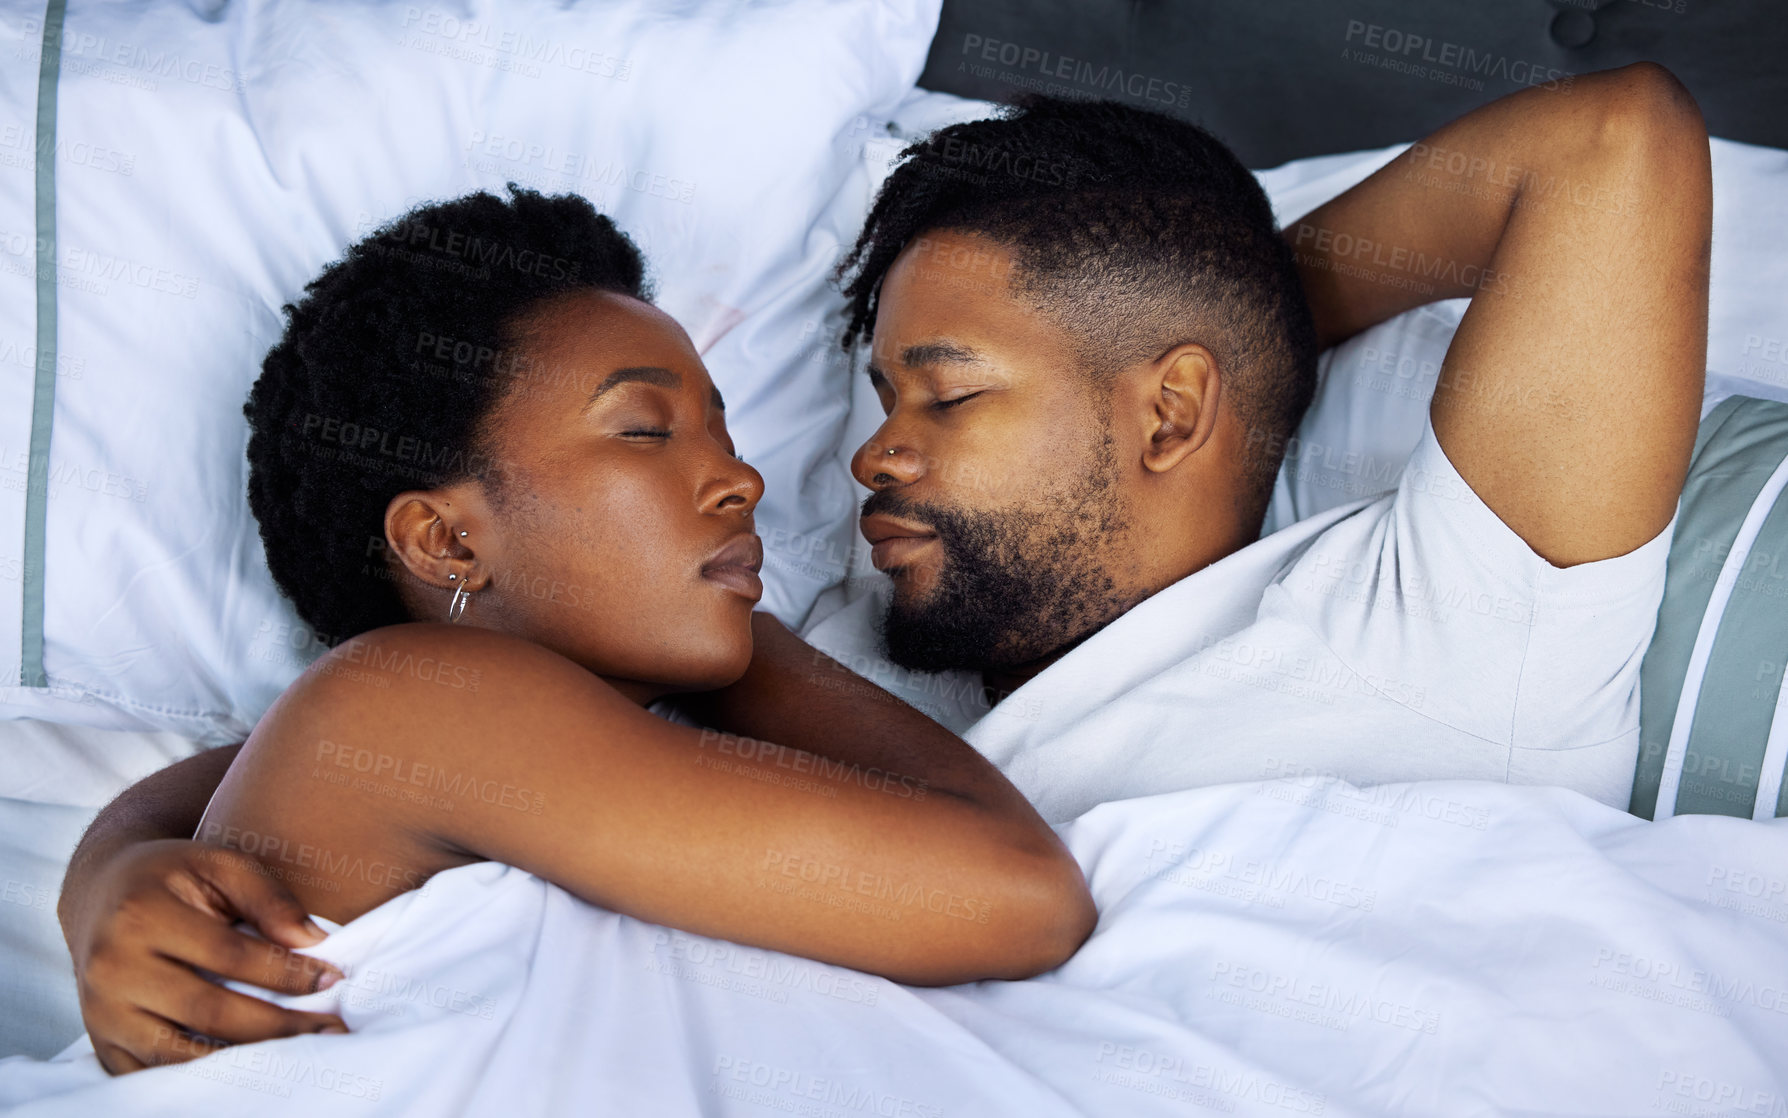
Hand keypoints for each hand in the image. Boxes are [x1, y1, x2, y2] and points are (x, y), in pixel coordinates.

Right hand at [64, 839, 346, 1073]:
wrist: (102, 893)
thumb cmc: (174, 876)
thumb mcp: (220, 864)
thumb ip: (269, 898)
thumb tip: (314, 943)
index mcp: (142, 915)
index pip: (228, 955)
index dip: (285, 972)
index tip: (332, 980)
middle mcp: (113, 968)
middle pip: (207, 1011)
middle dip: (277, 1025)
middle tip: (329, 1029)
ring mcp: (101, 1011)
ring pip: (180, 1052)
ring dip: (244, 1058)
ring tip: (298, 1052)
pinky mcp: (102, 1040)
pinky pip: (154, 1071)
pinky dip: (201, 1075)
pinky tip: (247, 1065)